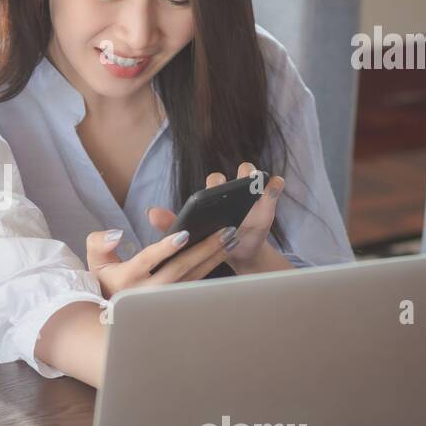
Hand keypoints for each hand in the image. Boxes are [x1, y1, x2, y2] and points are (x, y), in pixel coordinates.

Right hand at [85, 224, 235, 299]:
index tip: (184, 234)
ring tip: (231, 238)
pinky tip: (224, 251)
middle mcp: (147, 292)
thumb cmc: (106, 279)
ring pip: (193, 277)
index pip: (148, 260)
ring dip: (214, 256)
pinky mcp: (176, 301)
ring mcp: (164, 299)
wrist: (113, 312)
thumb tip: (116, 234)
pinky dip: (212, 265)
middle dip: (203, 249)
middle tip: (224, 230)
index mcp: (126, 279)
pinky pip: (197, 282)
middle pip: (179, 268)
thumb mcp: (95, 261)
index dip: (165, 248)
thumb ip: (100, 243)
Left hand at [148, 162, 285, 272]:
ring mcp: (252, 194)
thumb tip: (150, 213)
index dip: (215, 182)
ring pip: (254, 175)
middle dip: (237, 176)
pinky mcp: (269, 200)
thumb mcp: (191, 234)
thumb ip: (172, 224)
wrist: (236, 252)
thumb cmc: (210, 240)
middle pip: (235, 173)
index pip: (214, 181)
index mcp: (214, 195)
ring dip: (256, 176)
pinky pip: (274, 186)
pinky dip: (275, 184)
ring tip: (256, 183)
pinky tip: (275, 185)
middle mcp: (233, 189)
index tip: (215, 188)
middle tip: (238, 184)